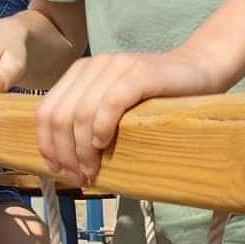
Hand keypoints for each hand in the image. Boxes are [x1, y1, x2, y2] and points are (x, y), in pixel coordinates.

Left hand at [35, 50, 225, 183]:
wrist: (199, 70)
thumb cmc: (157, 97)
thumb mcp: (114, 106)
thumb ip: (90, 120)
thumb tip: (66, 162)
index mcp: (80, 73)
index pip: (45, 111)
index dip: (46, 144)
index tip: (56, 170)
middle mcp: (92, 66)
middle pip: (60, 116)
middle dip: (64, 153)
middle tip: (78, 178)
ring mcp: (115, 67)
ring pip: (82, 113)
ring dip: (83, 150)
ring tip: (92, 171)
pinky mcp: (139, 73)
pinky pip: (111, 103)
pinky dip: (102, 128)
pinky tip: (105, 145)